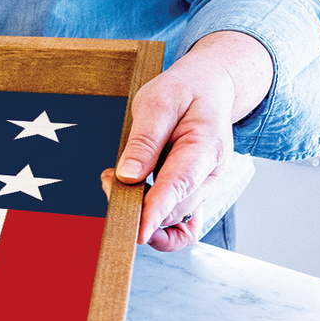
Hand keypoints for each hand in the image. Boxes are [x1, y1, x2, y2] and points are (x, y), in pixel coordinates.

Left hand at [109, 31, 272, 251]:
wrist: (208, 88)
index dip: (156, 211)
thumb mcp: (157, 102)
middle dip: (135, 205)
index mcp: (206, 147)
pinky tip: (133, 200)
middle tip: (109, 178)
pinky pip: (180, 223)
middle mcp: (211, 174)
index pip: (179, 186)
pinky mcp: (194, 192)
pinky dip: (155, 219)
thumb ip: (144, 141)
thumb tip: (128, 176)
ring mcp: (204, 186)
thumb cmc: (183, 92)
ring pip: (172, 218)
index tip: (138, 232)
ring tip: (118, 180)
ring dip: (140, 209)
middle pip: (172, 209)